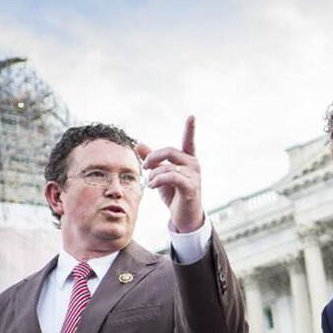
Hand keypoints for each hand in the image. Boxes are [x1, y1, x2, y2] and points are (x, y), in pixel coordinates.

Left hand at [136, 115, 203, 232]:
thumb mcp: (160, 174)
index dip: (190, 129)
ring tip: (150, 183)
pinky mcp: (191, 187)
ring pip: (167, 166)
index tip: (192, 116)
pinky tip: (152, 186)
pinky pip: (171, 177)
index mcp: (187, 160)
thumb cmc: (174, 194)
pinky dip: (158, 180)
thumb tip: (139, 144)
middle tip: (144, 166)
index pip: (189, 141)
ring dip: (154, 174)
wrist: (184, 216)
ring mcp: (194, 176)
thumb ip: (152, 159)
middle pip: (170, 151)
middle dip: (153, 157)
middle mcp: (193, 165)